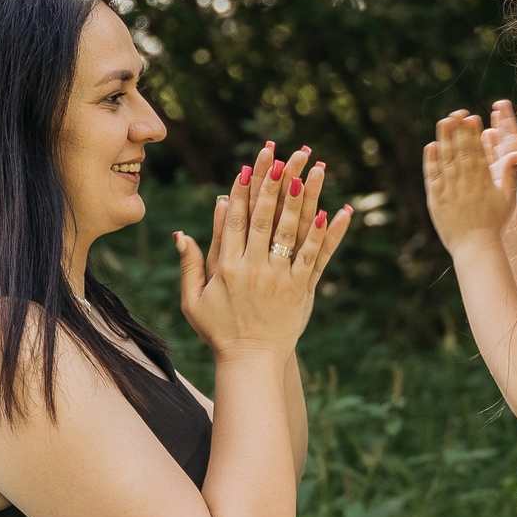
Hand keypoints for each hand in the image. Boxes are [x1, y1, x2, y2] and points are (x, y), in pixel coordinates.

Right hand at [176, 143, 351, 357]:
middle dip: (275, 182)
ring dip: (304, 198)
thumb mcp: (193, 300)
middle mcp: (254, 268)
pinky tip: (334, 211)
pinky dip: (325, 235)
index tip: (251, 163)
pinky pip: (315, 257)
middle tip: (285, 154)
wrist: (250, 362)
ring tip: (312, 169)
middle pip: (266, 217)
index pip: (237, 219)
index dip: (245, 189)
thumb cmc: (218, 331)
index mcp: (226, 267)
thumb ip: (189, 265)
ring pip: (292, 231)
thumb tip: (182, 233)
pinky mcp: (302, 290)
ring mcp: (280, 278)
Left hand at [423, 110, 511, 247]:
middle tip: (456, 113)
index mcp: (484, 182)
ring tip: (444, 122)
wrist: (476, 247)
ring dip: (444, 140)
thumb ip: (511, 174)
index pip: (478, 152)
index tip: (472, 118)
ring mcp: (450, 191)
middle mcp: (466, 184)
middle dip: (459, 131)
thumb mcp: (508, 199)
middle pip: (461, 152)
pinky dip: (431, 161)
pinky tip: (431, 146)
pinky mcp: (436, 200)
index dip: (474, 134)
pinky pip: (433, 177)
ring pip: (446, 161)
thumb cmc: (494, 223)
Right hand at [486, 98, 516, 244]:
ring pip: (498, 143)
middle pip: (512, 135)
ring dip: (495, 128)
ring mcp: (503, 166)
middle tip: (502, 103)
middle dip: (507, 119)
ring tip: (491, 113)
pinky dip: (484, 144)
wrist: (513, 221)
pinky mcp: (491, 173)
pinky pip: (487, 155)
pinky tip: (480, 133)